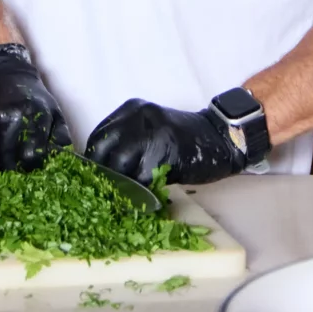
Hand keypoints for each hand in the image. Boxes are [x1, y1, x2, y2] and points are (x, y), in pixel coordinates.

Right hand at [0, 42, 71, 170]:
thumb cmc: (28, 91)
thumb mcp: (52, 108)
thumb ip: (59, 135)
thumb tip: (60, 159)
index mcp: (29, 118)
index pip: (31, 161)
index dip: (32, 165)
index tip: (31, 162)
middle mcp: (3, 124)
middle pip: (8, 165)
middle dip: (14, 165)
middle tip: (16, 159)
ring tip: (3, 150)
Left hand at [85, 94, 266, 186]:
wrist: (220, 138)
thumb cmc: (183, 140)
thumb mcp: (149, 130)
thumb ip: (127, 143)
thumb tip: (100, 174)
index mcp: (131, 110)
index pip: (98, 137)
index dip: (93, 162)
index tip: (92, 181)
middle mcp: (137, 117)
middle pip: (103, 150)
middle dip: (101, 175)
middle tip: (104, 194)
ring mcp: (151, 133)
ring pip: (119, 166)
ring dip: (118, 187)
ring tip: (121, 200)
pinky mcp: (165, 153)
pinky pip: (142, 178)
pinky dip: (138, 193)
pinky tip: (140, 201)